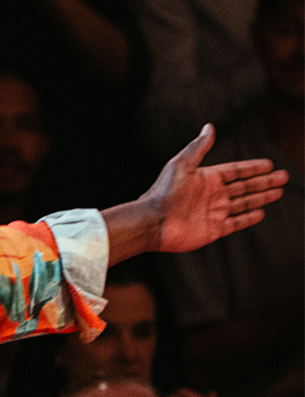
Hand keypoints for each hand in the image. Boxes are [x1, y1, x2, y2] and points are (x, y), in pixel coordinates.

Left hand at [145, 123, 288, 253]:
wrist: (152, 222)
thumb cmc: (163, 193)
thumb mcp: (182, 165)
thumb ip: (198, 147)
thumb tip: (209, 127)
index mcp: (206, 178)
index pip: (235, 171)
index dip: (252, 168)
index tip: (269, 164)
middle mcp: (212, 195)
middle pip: (244, 186)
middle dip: (264, 182)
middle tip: (283, 177)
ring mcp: (214, 212)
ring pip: (244, 203)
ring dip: (261, 197)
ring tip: (278, 192)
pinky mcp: (213, 229)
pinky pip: (236, 223)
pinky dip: (248, 218)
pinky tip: (261, 212)